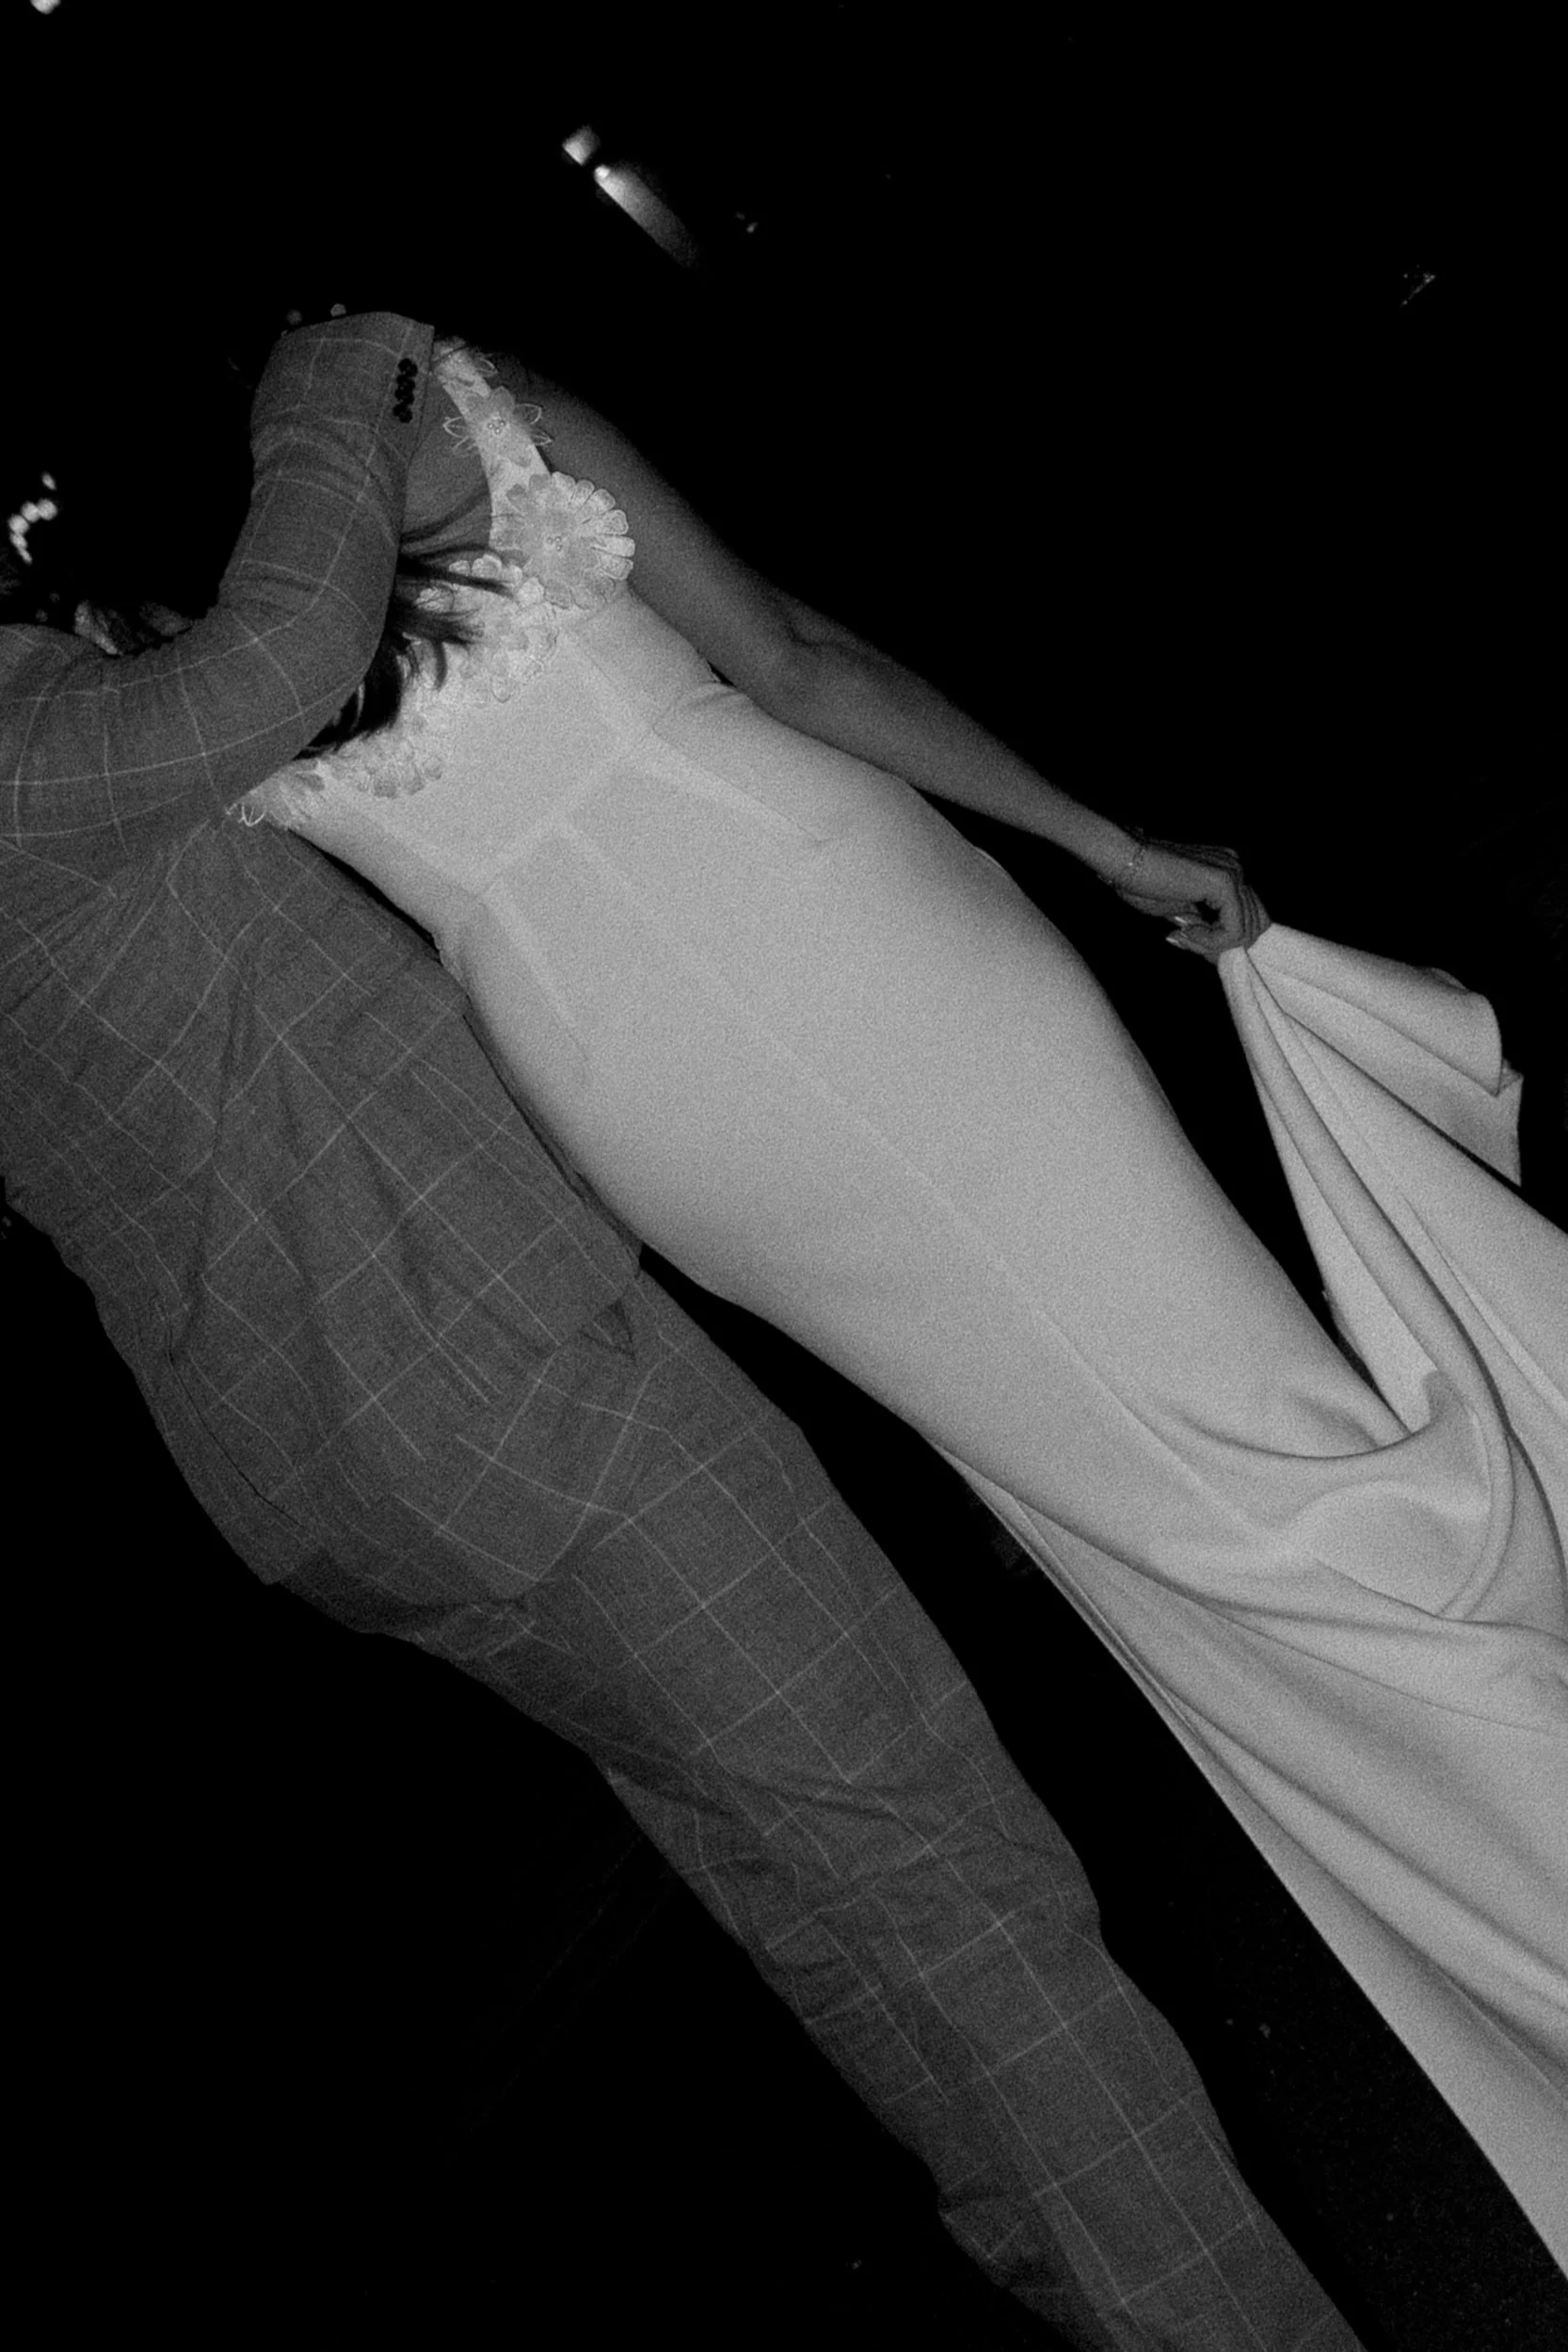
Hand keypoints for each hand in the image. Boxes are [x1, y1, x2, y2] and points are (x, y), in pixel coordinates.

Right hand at [1107, 835, 1269, 962]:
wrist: (1123, 861)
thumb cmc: (1141, 883)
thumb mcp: (1180, 912)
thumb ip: (1203, 927)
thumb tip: (1216, 954)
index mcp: (1227, 871)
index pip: (1248, 916)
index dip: (1224, 940)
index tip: (1191, 943)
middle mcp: (1235, 868)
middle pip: (1255, 924)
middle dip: (1221, 944)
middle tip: (1186, 941)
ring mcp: (1233, 873)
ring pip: (1245, 930)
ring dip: (1211, 944)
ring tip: (1182, 935)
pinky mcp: (1224, 883)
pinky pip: (1233, 930)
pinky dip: (1210, 940)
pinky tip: (1184, 930)